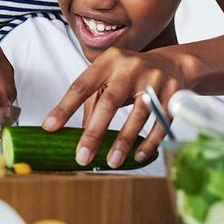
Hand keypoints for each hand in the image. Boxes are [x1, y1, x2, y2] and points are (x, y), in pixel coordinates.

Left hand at [41, 47, 186, 167]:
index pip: (82, 85)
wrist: (172, 63)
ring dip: (123, 142)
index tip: (50, 128)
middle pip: (110, 102)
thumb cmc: (131, 74)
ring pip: (137, 115)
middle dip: (94, 132)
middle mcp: (130, 67)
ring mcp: (154, 79)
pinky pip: (160, 123)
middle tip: (82, 156)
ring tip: (111, 161)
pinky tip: (137, 155)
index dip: (64, 108)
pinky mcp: (173, 94)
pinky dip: (148, 142)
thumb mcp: (109, 78)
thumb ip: (93, 102)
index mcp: (108, 61)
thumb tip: (77, 134)